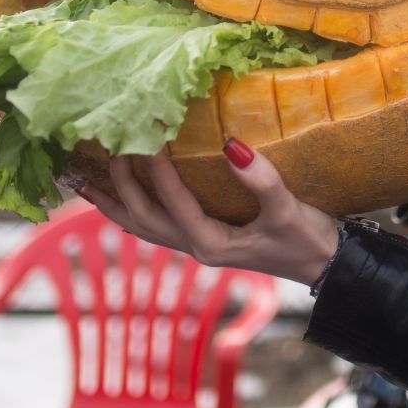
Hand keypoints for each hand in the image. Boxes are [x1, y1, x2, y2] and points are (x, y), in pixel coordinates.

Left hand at [82, 140, 339, 285]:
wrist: (326, 269)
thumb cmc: (307, 241)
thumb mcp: (288, 211)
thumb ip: (261, 180)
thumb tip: (231, 144)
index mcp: (212, 244)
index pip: (174, 204)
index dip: (158, 172)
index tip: (147, 139)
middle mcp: (197, 247)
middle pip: (143, 220)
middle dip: (119, 188)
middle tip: (102, 153)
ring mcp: (197, 245)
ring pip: (142, 226)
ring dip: (113, 202)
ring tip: (81, 181)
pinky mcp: (205, 237)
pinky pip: (156, 223)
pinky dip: (133, 207)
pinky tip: (124, 191)